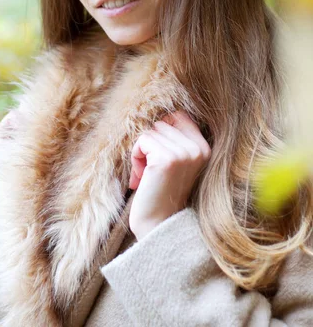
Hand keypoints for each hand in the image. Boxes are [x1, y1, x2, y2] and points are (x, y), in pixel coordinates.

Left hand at [128, 110, 210, 240]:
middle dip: (151, 144)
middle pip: (162, 122)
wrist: (158, 225)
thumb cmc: (161, 193)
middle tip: (151, 171)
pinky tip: (141, 177)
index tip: (159, 156)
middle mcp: (198, 149)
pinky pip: (142, 140)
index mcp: (205, 148)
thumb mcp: (177, 163)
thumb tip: (163, 115)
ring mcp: (184, 153)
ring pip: (151, 131)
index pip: (179, 116)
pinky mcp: (166, 159)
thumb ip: (176, 139)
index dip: (163, 131)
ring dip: (142, 152)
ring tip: (147, 175)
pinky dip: (136, 156)